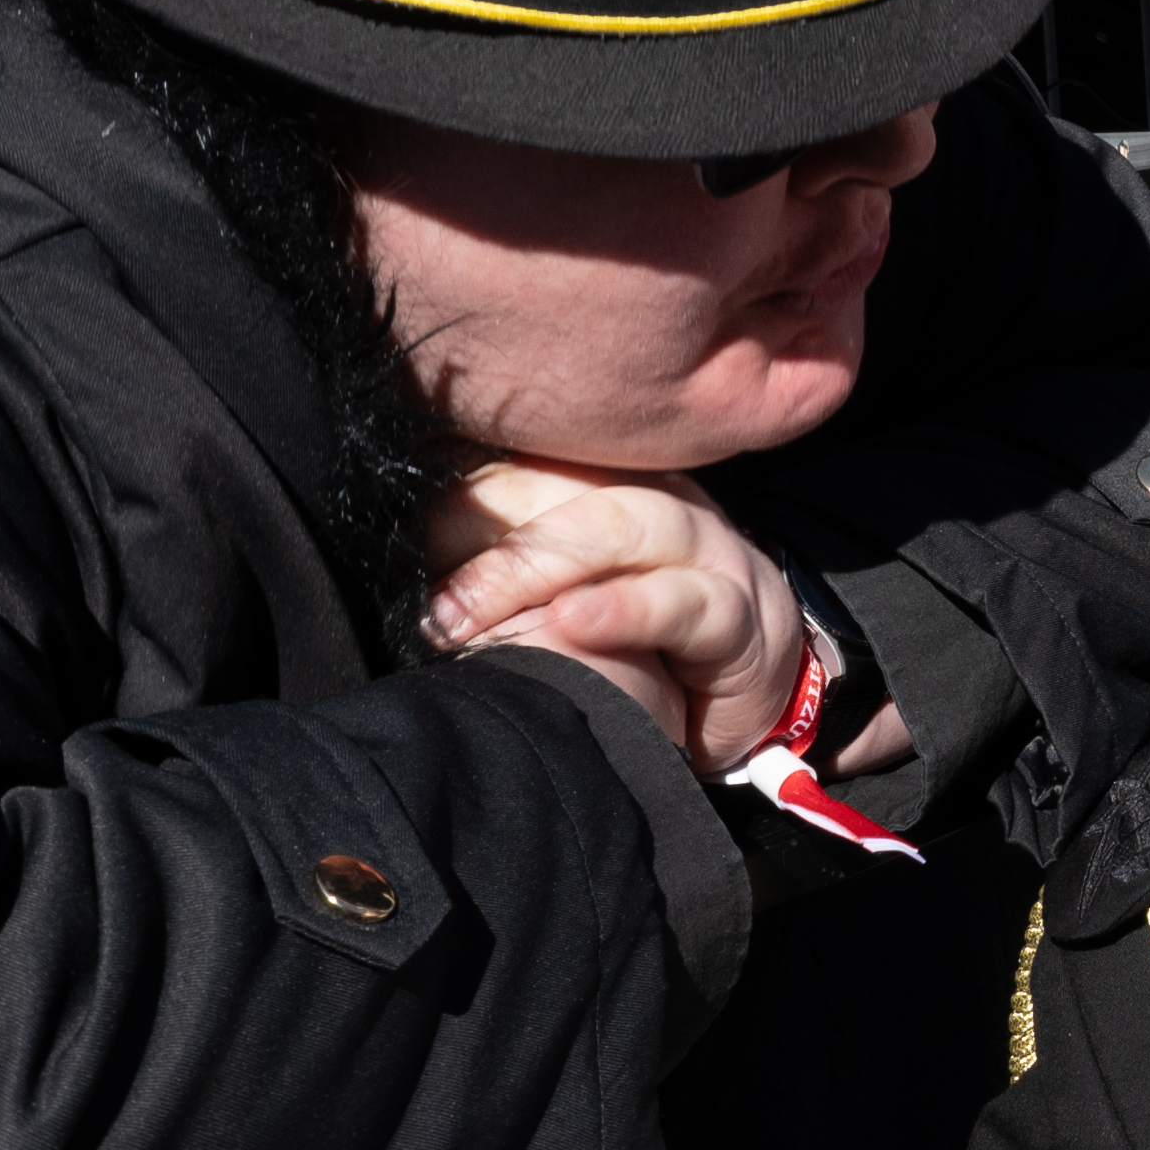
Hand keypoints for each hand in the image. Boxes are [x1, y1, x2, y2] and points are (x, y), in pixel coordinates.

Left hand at [428, 461, 820, 769]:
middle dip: (485, 543)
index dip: (458, 504)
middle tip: (432, 607)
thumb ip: (504, 570)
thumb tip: (398, 561)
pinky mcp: (740, 611)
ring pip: (618, 525)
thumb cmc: (639, 638)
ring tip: (470, 615)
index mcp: (606, 483)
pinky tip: (573, 624)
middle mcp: (656, 497)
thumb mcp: (566, 592)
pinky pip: (683, 600)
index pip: (524, 469)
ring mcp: (705, 547)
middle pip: (562, 489)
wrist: (751, 680)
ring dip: (533, 568)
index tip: (398, 549)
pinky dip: (625, 610)